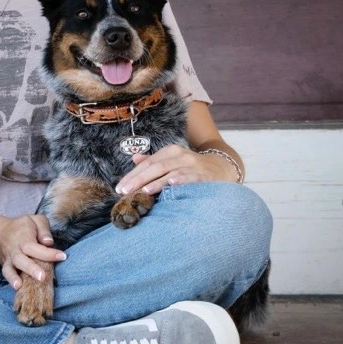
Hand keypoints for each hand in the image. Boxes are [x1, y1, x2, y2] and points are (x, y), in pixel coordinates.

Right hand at [0, 214, 66, 289]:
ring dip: (15, 277)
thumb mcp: (34, 220)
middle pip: (21, 259)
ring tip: (20, 286)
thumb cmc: (23, 227)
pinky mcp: (6, 267)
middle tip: (42, 277)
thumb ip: (43, 229)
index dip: (49, 253)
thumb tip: (48, 242)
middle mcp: (15, 250)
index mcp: (24, 238)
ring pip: (10, 268)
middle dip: (31, 268)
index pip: (36, 247)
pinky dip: (10, 280)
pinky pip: (6, 274)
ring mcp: (9, 259)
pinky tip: (17, 288)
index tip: (63, 256)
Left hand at [115, 144, 235, 196]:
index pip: (147, 163)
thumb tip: (134, 158)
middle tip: (124, 191)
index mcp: (170, 152)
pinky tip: (171, 185)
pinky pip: (190, 178)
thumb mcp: (172, 161)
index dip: (132, 175)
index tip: (119, 187)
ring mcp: (193, 165)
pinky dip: (181, 181)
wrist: (222, 168)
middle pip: (155, 167)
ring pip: (170, 172)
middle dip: (138, 180)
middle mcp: (180, 155)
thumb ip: (153, 161)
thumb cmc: (192, 168)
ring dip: (156, 182)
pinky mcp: (204, 175)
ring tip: (143, 190)